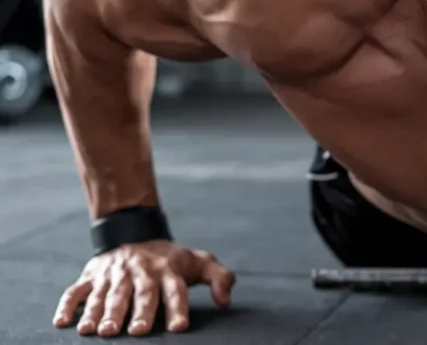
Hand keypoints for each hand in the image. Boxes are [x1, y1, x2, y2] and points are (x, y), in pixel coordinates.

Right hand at [52, 240, 235, 336]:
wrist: (134, 231)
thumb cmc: (170, 259)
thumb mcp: (199, 261)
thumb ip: (219, 278)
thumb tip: (226, 301)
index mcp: (167, 271)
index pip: (175, 291)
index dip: (177, 308)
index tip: (178, 327)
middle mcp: (140, 273)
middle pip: (140, 294)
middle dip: (138, 313)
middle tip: (136, 332)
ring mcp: (113, 275)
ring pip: (107, 295)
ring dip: (101, 313)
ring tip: (98, 331)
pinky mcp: (91, 276)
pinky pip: (75, 291)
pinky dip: (68, 305)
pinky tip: (62, 322)